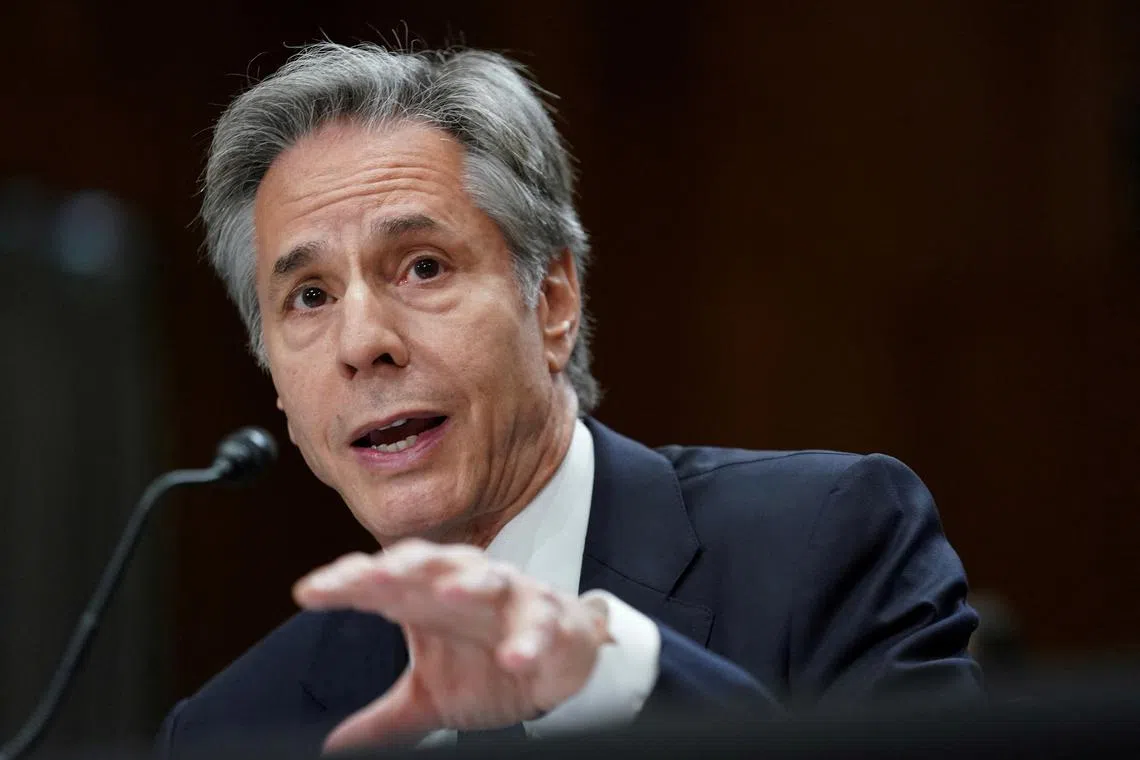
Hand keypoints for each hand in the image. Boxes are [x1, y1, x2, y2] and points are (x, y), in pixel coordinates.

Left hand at [293, 538, 612, 751]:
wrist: (557, 662)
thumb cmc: (489, 663)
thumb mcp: (430, 696)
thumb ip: (384, 719)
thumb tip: (333, 746)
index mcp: (427, 596)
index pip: (381, 578)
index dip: (346, 580)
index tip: (309, 593)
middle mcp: (465, 585)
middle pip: (430, 563)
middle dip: (402, 566)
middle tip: (371, 577)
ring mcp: (510, 597)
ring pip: (489, 578)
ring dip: (468, 583)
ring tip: (444, 594)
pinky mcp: (550, 618)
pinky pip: (539, 622)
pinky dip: (528, 637)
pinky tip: (512, 656)